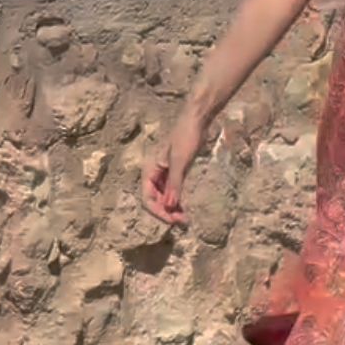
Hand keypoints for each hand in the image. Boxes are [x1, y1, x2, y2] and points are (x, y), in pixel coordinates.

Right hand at [140, 107, 206, 225]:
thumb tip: (169, 206)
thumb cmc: (186, 137)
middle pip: (154, 200)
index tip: (173, 220)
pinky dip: (177, 201)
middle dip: (166, 212)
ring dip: (172, 209)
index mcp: (149, 170)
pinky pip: (172, 191)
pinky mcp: (175, 171)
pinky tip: (185, 209)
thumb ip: (174, 184)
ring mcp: (164, 173)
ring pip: (163, 197)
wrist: (196, 121)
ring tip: (185, 219)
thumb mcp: (180, 162)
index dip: (159, 212)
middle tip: (182, 222)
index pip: (147, 199)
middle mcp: (154, 173)